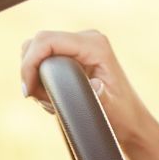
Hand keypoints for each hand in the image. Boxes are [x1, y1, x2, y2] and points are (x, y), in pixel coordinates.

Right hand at [20, 30, 152, 143]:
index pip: (45, 41)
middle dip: (31, 72)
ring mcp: (79, 45)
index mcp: (95, 45)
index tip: (28, 91)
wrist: (131, 121)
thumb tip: (95, 85)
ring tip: (48, 100)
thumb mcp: (110, 107)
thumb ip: (100, 95)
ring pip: (37, 51)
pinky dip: (39, 77)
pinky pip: (44, 58)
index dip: (29, 63)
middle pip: (37, 44)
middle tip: (38, 99)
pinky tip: (52, 97)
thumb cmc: (122, 115)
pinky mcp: (73, 54)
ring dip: (34, 76)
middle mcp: (87, 39)